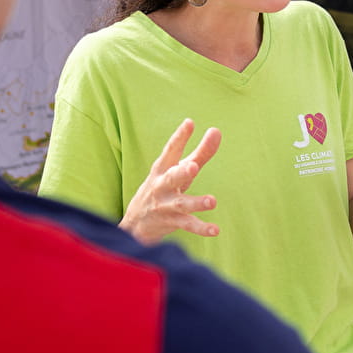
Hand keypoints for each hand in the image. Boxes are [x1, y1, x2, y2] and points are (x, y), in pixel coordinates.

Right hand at [120, 119, 221, 243]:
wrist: (135, 224)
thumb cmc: (163, 188)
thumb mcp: (179, 170)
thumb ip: (200, 153)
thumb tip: (216, 130)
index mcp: (162, 169)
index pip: (170, 150)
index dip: (179, 137)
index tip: (189, 123)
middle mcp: (161, 186)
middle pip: (172, 177)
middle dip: (181, 172)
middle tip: (192, 166)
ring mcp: (165, 205)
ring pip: (181, 203)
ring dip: (196, 202)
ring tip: (212, 201)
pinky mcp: (171, 222)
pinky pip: (187, 225)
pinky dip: (201, 228)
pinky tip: (215, 230)